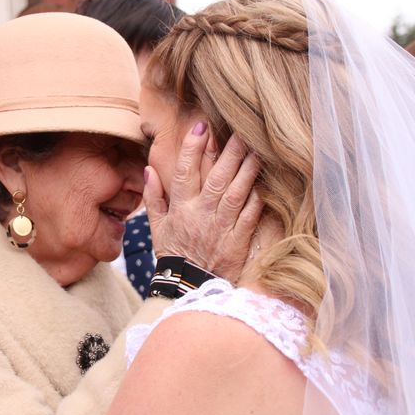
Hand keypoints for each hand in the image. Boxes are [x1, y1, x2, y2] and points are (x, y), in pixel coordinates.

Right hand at [144, 122, 262, 282]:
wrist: (188, 287)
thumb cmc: (173, 254)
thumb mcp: (156, 227)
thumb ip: (153, 197)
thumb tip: (149, 170)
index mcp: (181, 208)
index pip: (185, 171)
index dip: (193, 147)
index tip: (202, 126)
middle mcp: (202, 213)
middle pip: (217, 177)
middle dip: (230, 152)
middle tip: (242, 130)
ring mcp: (221, 226)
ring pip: (236, 191)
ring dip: (248, 169)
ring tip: (257, 149)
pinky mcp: (238, 240)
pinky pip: (250, 214)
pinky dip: (257, 198)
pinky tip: (265, 182)